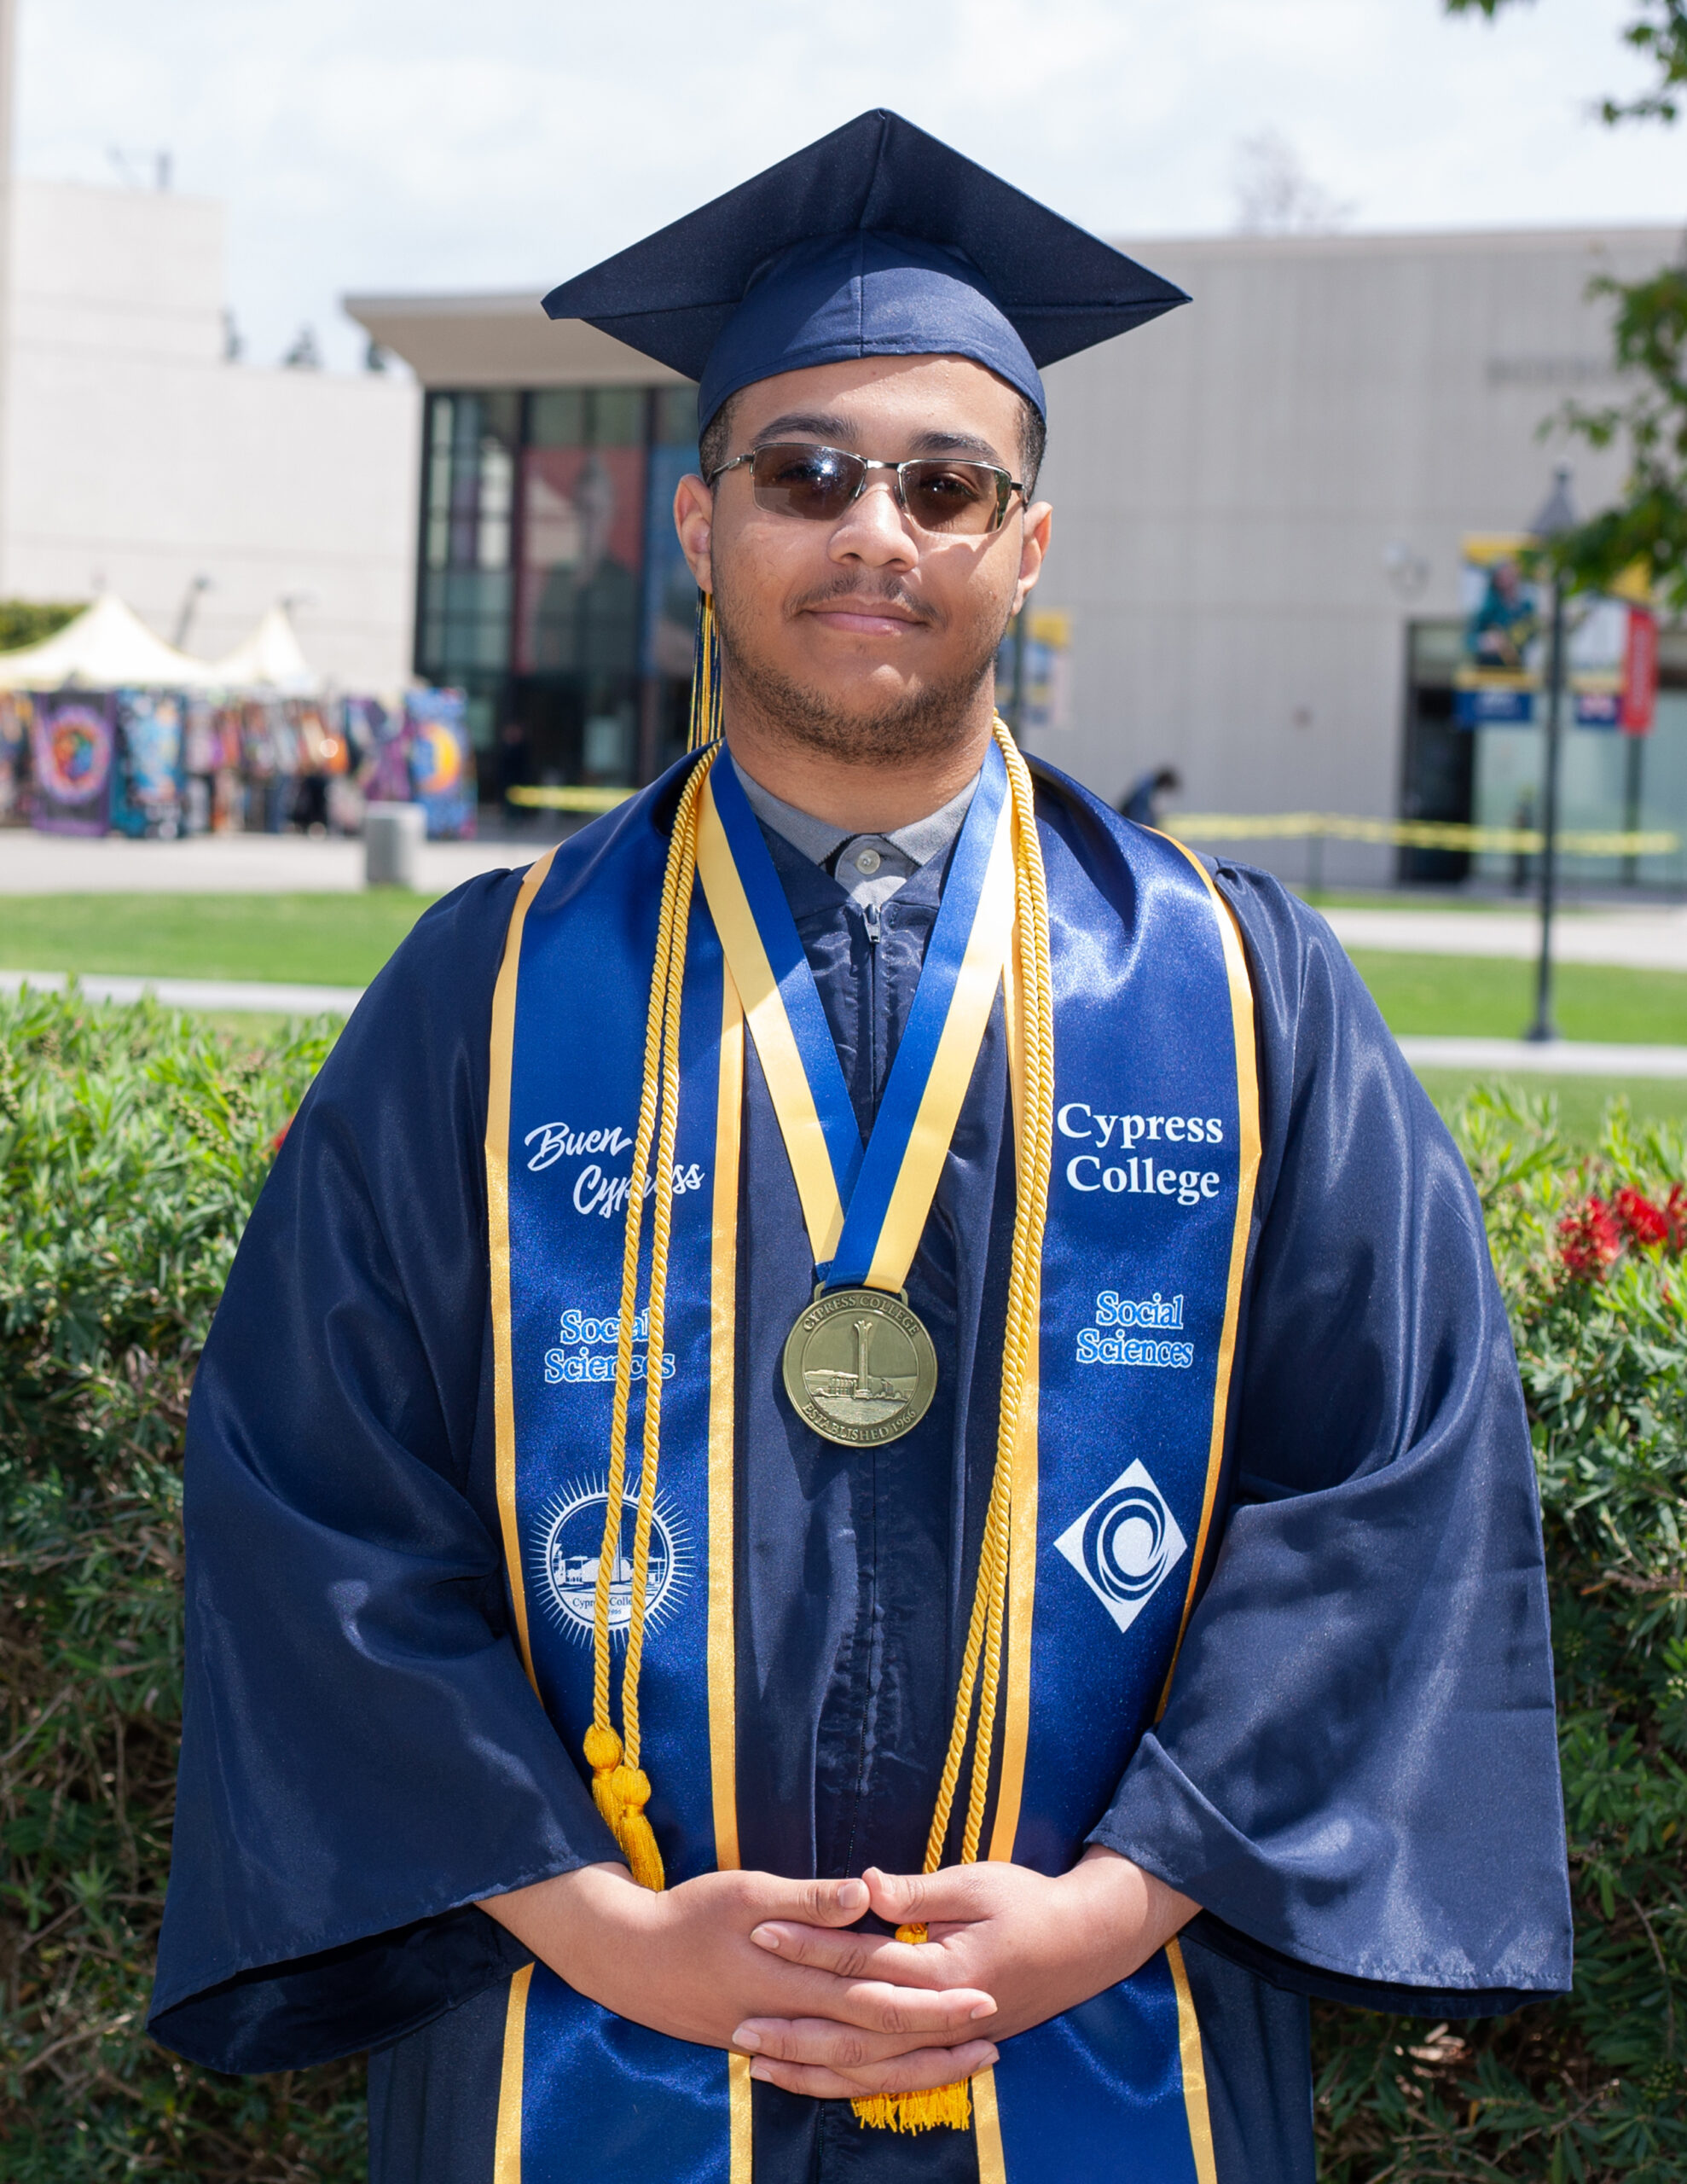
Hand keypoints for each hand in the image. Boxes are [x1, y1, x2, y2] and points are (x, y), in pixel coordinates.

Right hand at [479, 1862, 999, 2081]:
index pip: (876, 1990)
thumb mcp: (746, 1889)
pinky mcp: (769, 2049)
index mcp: (792, 1975)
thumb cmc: (689, 1914)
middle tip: (992, 2029)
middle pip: (877, 2036)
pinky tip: (899, 2077)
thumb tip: (865, 1894)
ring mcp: (781, 2042)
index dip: (929, 1993)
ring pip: (858, 2065)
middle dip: (937, 2035)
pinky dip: (869, 2078)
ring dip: (914, 2065)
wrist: (628, 1961)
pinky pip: (830, 2074)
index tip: (980, 1989)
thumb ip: (808, 1899)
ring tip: (965, 2062)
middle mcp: (792, 2018)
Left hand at [733, 1848, 1194, 2099]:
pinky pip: (889, 2079)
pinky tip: (809, 2078)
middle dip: (793, 2027)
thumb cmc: (1030, 1903)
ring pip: (868, 2070)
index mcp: (946, 1970)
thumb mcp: (977, 1882)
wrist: (1085, 1945)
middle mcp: (941, 2017)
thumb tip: (861, 1883)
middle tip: (737, 2022)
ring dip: (811, 2067)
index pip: (862, 1960)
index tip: (762, 1929)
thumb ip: (917, 1892)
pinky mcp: (946, 2049)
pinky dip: (846, 2083)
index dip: (810, 1944)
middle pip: (854, 2031)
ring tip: (757, 2061)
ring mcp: (944, 2041)